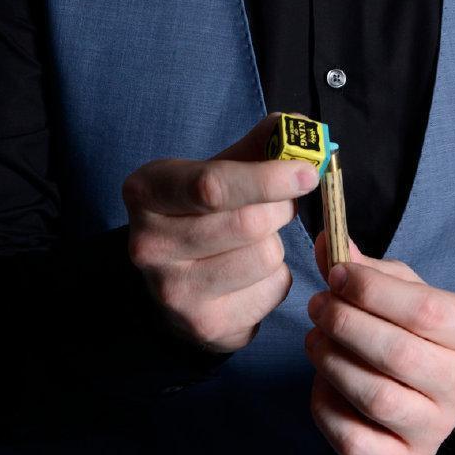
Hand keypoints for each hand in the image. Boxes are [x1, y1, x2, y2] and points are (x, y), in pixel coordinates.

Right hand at [121, 113, 317, 353]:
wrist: (174, 280)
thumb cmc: (203, 211)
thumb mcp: (219, 168)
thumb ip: (261, 144)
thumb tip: (305, 129)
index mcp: (147, 191)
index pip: (213, 185)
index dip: (268, 177)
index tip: (307, 172)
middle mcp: (148, 244)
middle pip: (248, 223)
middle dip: (281, 209)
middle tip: (280, 205)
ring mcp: (172, 291)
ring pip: (266, 257)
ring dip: (277, 245)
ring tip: (255, 243)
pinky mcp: (204, 324)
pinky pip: (272, 291)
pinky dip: (277, 278)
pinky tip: (251, 275)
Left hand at [304, 230, 454, 454]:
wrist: (440, 393)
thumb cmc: (417, 330)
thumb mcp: (403, 289)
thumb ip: (366, 267)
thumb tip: (328, 240)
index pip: (423, 310)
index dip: (371, 290)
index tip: (336, 275)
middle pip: (397, 353)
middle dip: (344, 324)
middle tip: (317, 306)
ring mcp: (437, 428)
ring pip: (376, 398)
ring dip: (332, 363)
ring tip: (315, 341)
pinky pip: (356, 442)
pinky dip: (326, 410)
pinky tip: (321, 383)